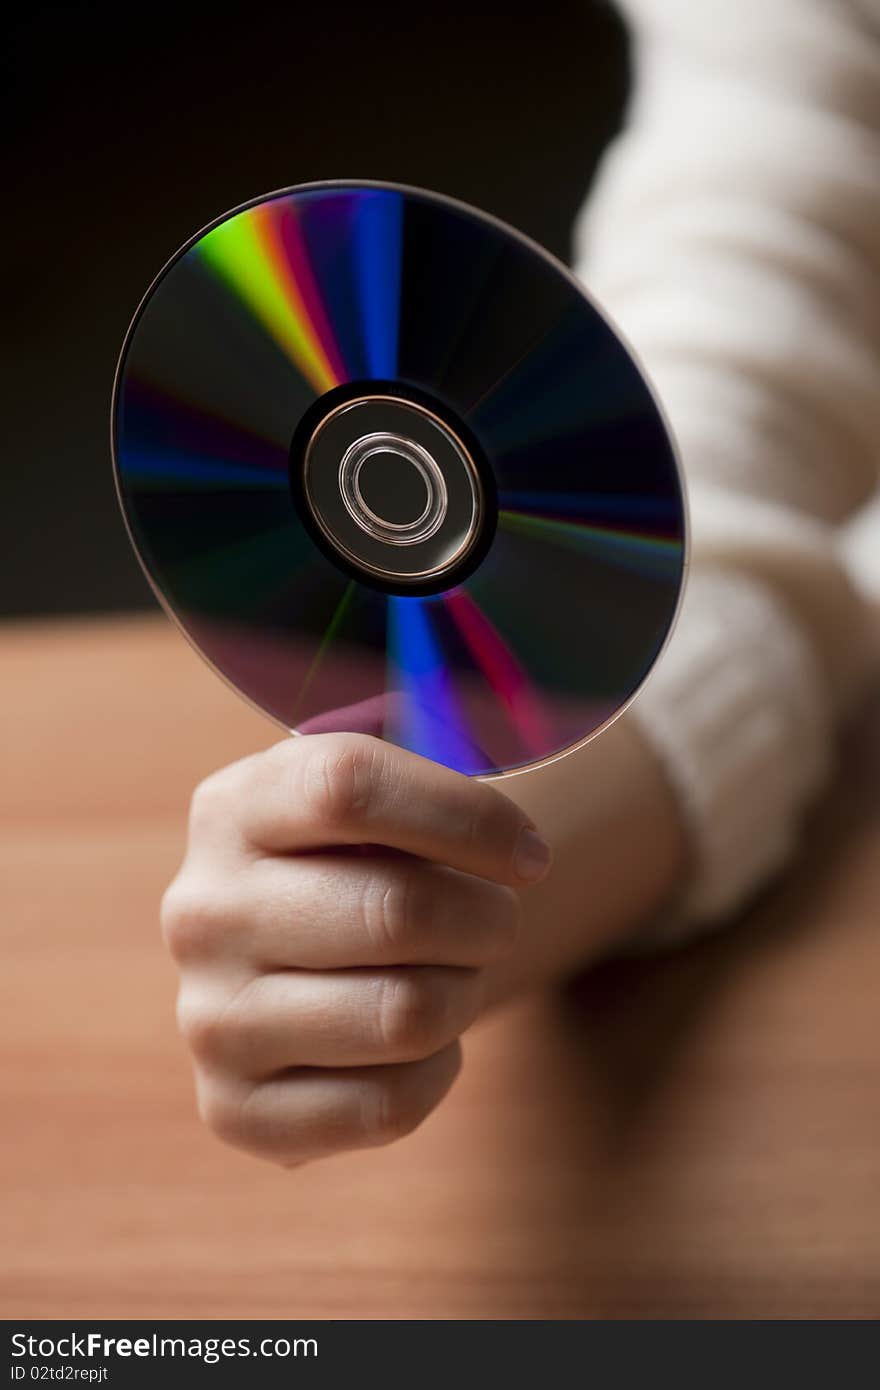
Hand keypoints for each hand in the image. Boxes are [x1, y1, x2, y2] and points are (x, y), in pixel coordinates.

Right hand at [160, 733, 551, 1167]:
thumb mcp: (383, 785)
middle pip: (397, 911)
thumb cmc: (366, 859)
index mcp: (231, 806)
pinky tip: (418, 1042)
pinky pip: (385, 1106)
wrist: (301, 963)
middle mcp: (201, 911)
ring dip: (464, 993)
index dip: (468, 818)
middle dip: (486, 918)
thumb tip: (521, 725)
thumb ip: (437, 741)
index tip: (530, 854)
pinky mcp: (232, 1108)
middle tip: (495, 919)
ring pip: (405, 1015)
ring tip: (452, 973)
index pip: (350, 787)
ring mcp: (209, 1016)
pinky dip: (437, 1072)